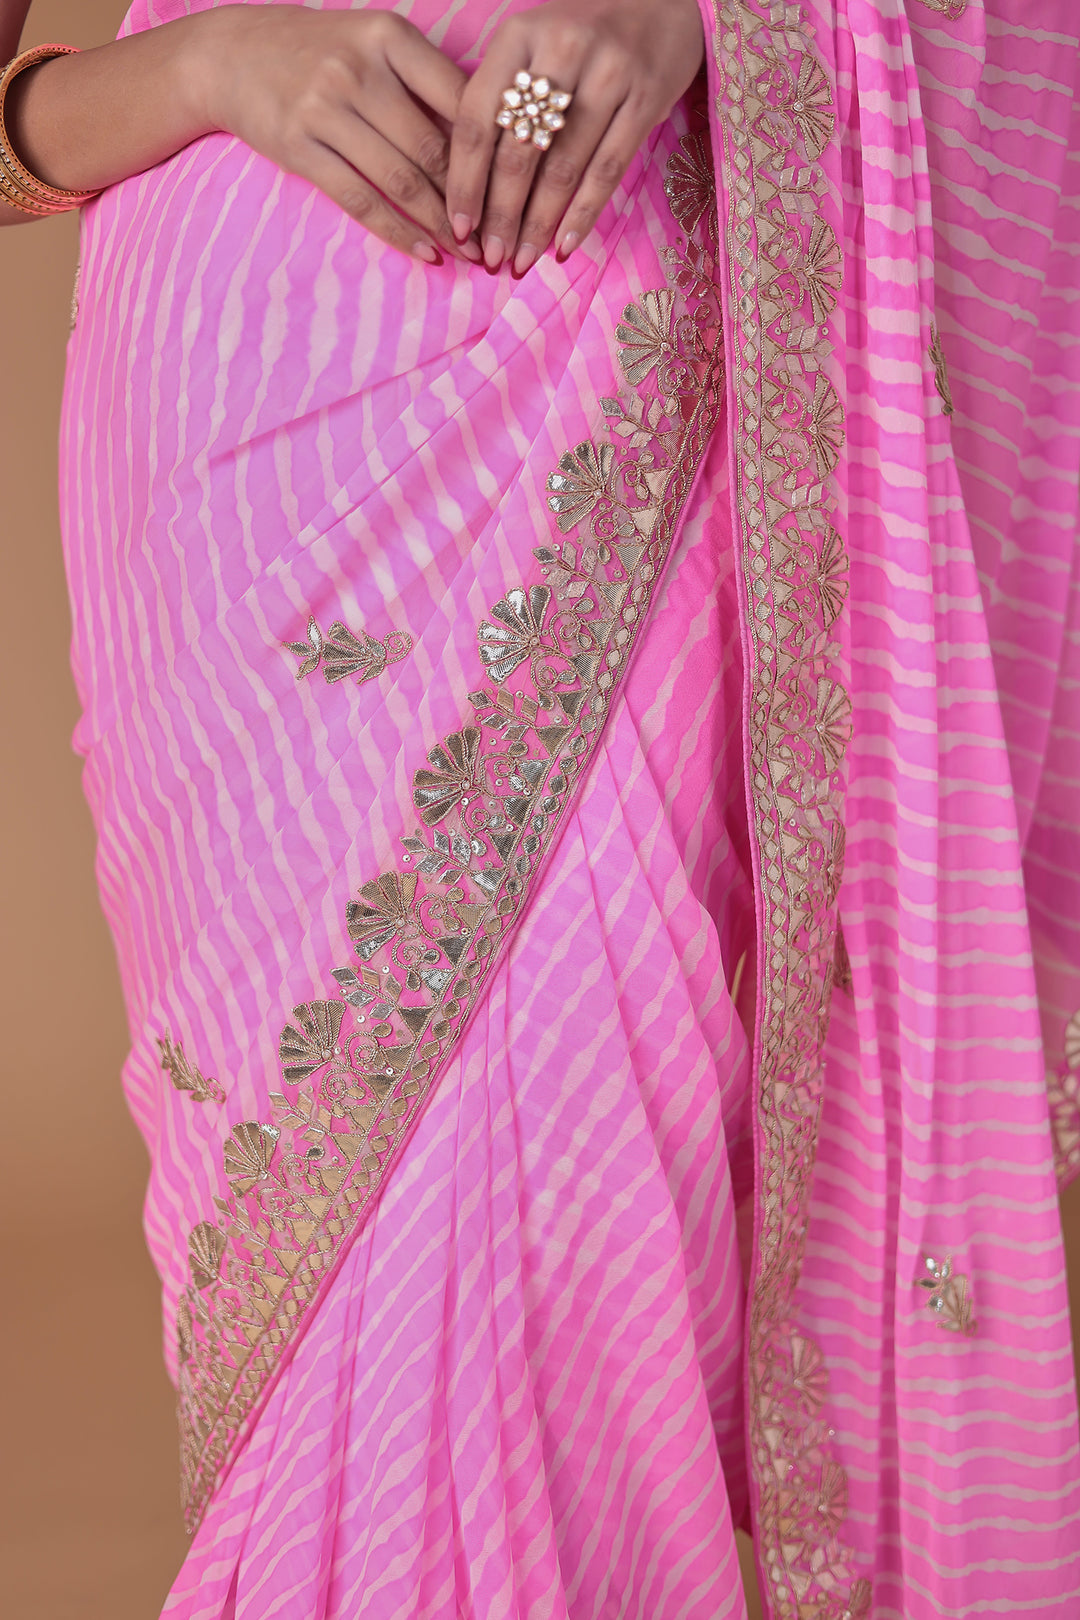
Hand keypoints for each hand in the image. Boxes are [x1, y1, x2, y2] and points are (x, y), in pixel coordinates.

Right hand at [193, 5, 481, 263]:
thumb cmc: (322, 53)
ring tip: (471, 252)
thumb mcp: (375, 44)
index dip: (492, 149)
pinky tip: (427, 254)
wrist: (234, 54)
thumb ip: (426, 81)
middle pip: (432, 148)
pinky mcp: (299, 148)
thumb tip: (489, 142)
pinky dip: (399, 232)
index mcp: (389, 36)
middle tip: (502, 235)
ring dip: (442, 224)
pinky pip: (360, 200)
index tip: (518, 187)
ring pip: (401, 180)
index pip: (458, 99)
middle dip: (473, 199)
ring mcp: (324, 109)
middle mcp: (358, 69)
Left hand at [445, 0, 705, 274]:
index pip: (477, 120)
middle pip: (518, 150)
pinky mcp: (646, 97)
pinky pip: (607, 170)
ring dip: (538, 224)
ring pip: (562, 166)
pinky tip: (564, 248)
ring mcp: (608, 72)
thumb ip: (502, 99)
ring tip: (522, 260)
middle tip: (491, 259)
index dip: (465, 181)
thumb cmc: (585, 36)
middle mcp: (561, 48)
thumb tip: (471, 188)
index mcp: (518, 36)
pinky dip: (582, 215)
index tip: (459, 228)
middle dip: (500, 214)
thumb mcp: (534, 47)